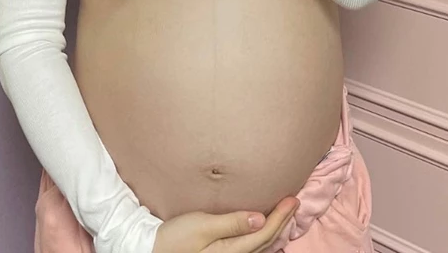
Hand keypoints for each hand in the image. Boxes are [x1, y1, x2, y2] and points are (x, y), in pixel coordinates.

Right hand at [152, 196, 299, 252]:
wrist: (153, 249)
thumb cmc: (175, 237)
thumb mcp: (202, 225)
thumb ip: (232, 223)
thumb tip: (260, 218)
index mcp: (230, 251)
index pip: (264, 234)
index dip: (281, 217)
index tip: (293, 199)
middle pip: (266, 241)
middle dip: (282, 222)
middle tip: (294, 202)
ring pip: (260, 247)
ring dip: (275, 230)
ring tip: (284, 214)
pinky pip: (250, 248)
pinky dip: (262, 236)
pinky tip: (262, 229)